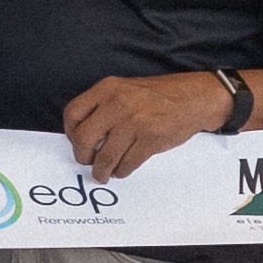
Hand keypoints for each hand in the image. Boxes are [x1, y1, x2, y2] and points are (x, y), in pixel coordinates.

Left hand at [56, 70, 213, 182]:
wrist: (193, 98)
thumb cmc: (157, 96)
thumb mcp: (124, 89)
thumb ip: (102, 106)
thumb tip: (82, 136)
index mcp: (107, 88)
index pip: (72, 113)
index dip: (70, 133)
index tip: (76, 142)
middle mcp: (118, 103)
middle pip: (83, 138)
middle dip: (82, 156)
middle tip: (88, 161)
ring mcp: (134, 122)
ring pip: (105, 157)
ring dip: (101, 171)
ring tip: (103, 174)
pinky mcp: (150, 139)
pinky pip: (126, 164)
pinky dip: (121, 171)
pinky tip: (122, 169)